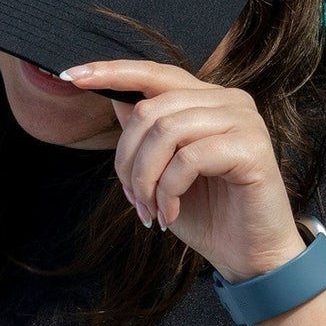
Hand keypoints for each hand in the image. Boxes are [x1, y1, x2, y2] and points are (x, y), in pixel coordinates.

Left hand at [60, 59, 304, 283]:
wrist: (246, 253)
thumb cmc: (204, 212)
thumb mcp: (160, 169)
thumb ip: (143, 132)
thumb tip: (112, 97)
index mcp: (205, 99)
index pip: (152, 73)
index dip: (111, 72)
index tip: (72, 75)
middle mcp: (228, 100)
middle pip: (149, 110)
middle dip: (127, 159)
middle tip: (131, 198)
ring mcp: (244, 120)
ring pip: (165, 133)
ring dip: (146, 179)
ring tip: (150, 209)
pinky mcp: (253, 147)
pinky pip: (188, 159)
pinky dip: (169, 190)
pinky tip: (170, 213)